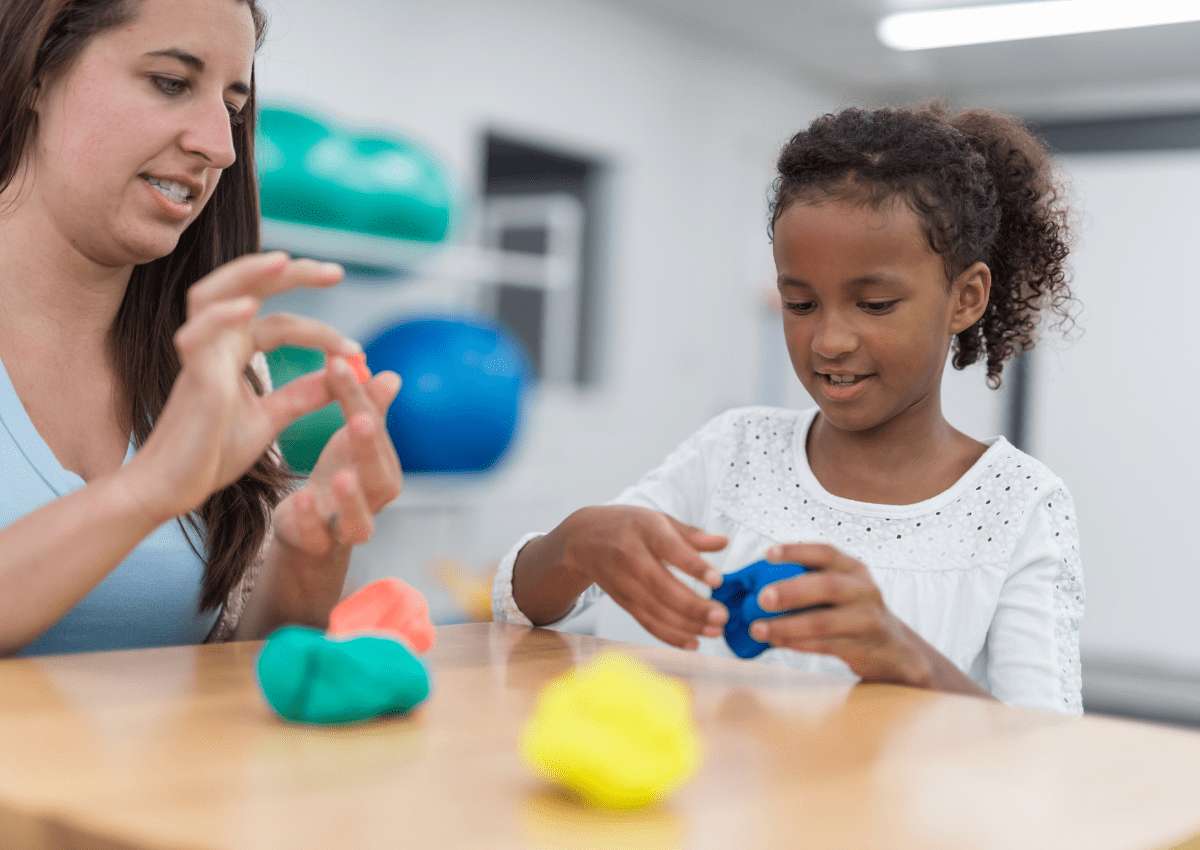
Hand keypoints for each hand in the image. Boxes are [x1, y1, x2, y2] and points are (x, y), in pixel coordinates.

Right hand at [123, 252, 355, 519]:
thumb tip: (341, 375)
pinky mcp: (191, 378)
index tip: (358, 351)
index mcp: (234, 352)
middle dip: (291, 274)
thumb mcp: (270, 419)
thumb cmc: (212, 453)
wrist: (174, 488)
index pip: (280, 323)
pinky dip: (222, 317)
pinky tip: (249, 308)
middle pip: (247, 287)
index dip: (321, 332)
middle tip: (336, 271)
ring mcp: (199, 356)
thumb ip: (302, 395)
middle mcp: (215, 344)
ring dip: (247, 274)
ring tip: (285, 262)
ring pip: (212, 294)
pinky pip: (198, 336)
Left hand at [272, 357, 402, 555]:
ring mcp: (349, 526)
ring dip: (350, 499)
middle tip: (359, 419)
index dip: (360, 397)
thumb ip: (367, 409)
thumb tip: (391, 376)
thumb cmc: (339, 476)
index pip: (374, 429)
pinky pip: (318, 537)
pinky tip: (300, 498)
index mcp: (384, 468)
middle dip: (369, 448)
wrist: (313, 530)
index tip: (339, 364)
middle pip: (379, 476)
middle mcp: (374, 499)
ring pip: (359, 520)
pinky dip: (311, 521)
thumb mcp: (350, 441)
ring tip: (340, 476)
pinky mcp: (319, 544)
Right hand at [558, 506, 728, 649]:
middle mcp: (631, 557)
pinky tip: (692, 642)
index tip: (718, 580)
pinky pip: (646, 621)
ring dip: (686, 625)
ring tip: (714, 631)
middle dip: (693, 606)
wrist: (581, 539)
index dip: (693, 567)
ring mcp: (624, 582)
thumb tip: (723, 542)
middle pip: (662, 586)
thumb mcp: (658, 519)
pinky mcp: (622, 601)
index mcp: (644, 529)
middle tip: (721, 616)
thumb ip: (691, 534)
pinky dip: (669, 635)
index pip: (670, 549)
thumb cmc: (627, 526)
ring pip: (655, 609)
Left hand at [750, 543, 931, 685]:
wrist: (892, 649)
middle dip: (791, 591)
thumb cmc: (850, 612)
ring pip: (823, 622)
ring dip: (787, 626)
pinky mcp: (862, 646)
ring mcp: (866, 618)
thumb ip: (808, 582)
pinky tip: (776, 642)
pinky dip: (797, 643)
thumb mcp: (840, 589)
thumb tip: (751, 586)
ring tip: (758, 629)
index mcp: (854, 568)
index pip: (826, 552)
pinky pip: (825, 645)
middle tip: (761, 598)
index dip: (796, 551)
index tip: (767, 555)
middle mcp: (863, 589)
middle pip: (826, 586)